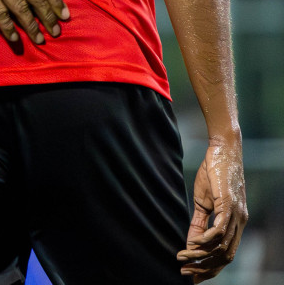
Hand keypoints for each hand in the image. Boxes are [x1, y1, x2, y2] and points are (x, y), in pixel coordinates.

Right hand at [179, 135, 246, 279]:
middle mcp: (240, 223)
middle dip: (205, 268)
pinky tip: (192, 242)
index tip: (192, 274)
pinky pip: (219, 230)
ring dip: (201, 255)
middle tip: (185, 273)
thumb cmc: (214, 174)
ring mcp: (236, 215)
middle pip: (225, 256)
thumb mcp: (204, 201)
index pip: (226, 254)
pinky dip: (205, 240)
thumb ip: (199, 222)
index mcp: (236, 223)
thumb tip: (191, 241)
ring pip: (222, 247)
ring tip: (183, 256)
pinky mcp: (229, 205)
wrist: (222, 151)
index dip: (210, 267)